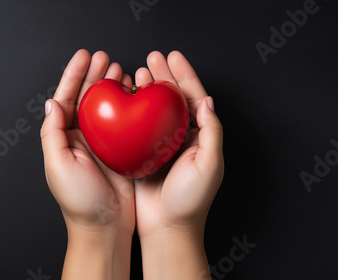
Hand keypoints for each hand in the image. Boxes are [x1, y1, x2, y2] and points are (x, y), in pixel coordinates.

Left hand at [41, 49, 134, 279]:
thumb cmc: (79, 201)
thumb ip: (53, 133)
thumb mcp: (58, 166)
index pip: (67, 99)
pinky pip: (126, 122)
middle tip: (106, 58)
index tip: (84, 56)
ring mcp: (104, 143)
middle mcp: (83, 137)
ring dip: (112, 86)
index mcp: (64, 138)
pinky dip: (130, 105)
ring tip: (121, 69)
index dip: (74, 75)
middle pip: (88, 98)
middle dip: (95, 75)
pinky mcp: (123, 150)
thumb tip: (52, 102)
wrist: (105, 226)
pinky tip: (135, 94)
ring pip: (107, 106)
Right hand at [134, 51, 223, 278]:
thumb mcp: (209, 164)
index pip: (194, 98)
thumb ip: (211, 131)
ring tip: (138, 71)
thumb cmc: (191, 199)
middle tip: (153, 57)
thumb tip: (207, 101)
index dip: (185, 75)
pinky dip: (133, 109)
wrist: (168, 227)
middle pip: (173, 99)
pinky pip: (137, 126)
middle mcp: (182, 137)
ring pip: (154, 109)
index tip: (173, 57)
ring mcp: (161, 144)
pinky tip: (126, 97)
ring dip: (147, 89)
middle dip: (164, 76)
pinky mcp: (143, 154)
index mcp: (200, 136)